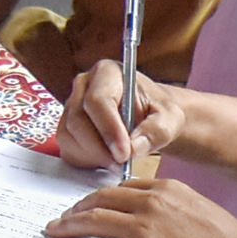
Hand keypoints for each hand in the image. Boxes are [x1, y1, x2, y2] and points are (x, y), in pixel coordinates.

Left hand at [43, 175, 236, 237]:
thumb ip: (170, 207)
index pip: (121, 187)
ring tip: (54, 233)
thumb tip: (152, 220)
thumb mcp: (197, 208)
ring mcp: (145, 228)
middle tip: (62, 218)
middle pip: (101, 200)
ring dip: (68, 227)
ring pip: (94, 221)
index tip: (87, 205)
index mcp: (165, 188)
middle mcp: (151, 202)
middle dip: (76, 209)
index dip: (98, 197)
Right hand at [52, 58, 184, 171]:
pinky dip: (86, 161)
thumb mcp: (170, 119)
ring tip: (119, 163)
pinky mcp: (66, 128)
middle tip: (122, 164)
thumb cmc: (157, 112)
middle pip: (78, 120)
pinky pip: (68, 149)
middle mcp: (84, 86)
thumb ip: (156, 131)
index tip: (124, 152)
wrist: (149, 119)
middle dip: (100, 148)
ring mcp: (71, 107)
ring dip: (93, 156)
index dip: (108, 129)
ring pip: (69, 137)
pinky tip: (107, 161)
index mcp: (107, 72)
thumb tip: (133, 147)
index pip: (97, 100)